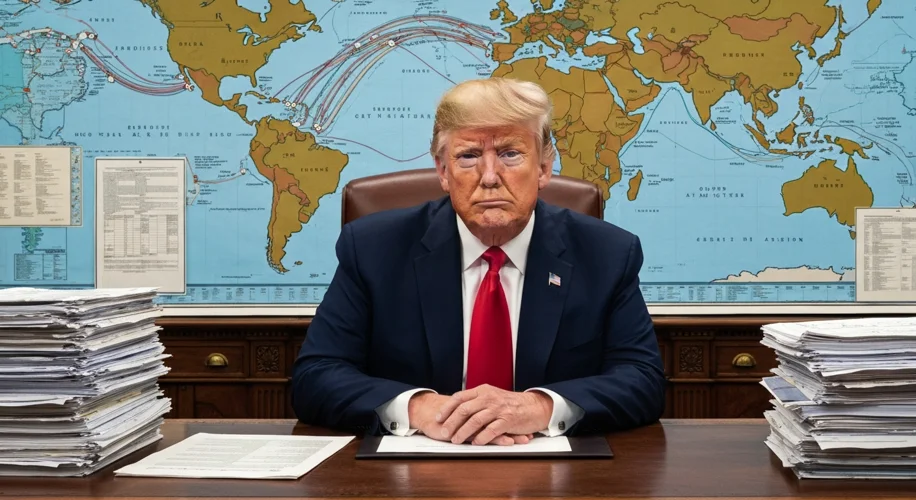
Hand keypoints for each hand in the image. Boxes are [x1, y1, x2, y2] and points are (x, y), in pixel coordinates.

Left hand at [435, 384, 552, 444]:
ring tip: (456, 440)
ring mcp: (499, 409)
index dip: (447, 408)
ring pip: (475, 420)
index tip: (438, 418)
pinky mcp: (508, 420)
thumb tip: (456, 410)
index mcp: (483, 391)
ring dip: (463, 432)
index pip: (459, 397)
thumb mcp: (492, 397)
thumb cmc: (510, 404)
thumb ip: (476, 401)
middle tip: (444, 432)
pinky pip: (491, 430)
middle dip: (451, 422)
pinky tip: (475, 443)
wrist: (534, 406)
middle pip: (464, 409)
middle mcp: (489, 398)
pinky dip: (481, 437)